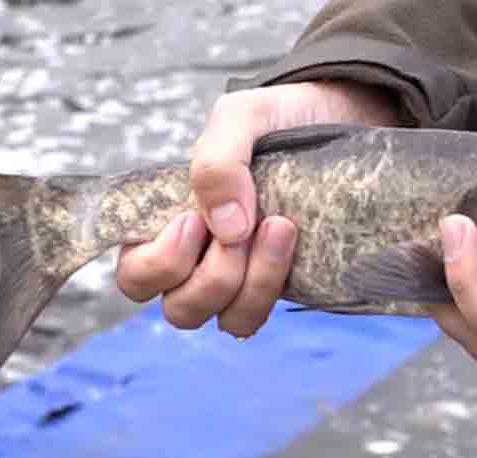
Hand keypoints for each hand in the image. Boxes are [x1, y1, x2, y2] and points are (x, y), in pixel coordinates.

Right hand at [116, 80, 399, 336]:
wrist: (340, 118)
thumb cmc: (277, 119)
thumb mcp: (240, 118)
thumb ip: (217, 163)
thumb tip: (226, 230)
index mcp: (167, 224)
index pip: (136, 275)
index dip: (158, 265)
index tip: (193, 222)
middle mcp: (198, 261)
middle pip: (180, 310)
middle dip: (213, 278)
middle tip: (243, 229)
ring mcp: (241, 278)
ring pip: (228, 321)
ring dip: (253, 285)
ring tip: (281, 226)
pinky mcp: (280, 286)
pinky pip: (264, 315)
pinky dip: (274, 287)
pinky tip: (295, 242)